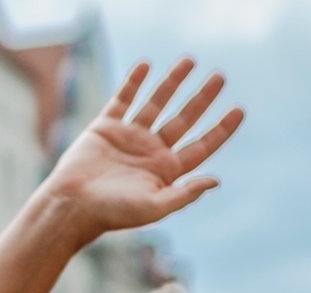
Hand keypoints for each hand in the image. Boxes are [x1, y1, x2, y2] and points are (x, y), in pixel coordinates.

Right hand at [39, 59, 242, 237]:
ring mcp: (129, 137)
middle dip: (203, 98)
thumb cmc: (112, 213)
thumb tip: (215, 180)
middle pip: (185, 119)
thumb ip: (184, 194)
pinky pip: (123, 99)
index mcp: (166, 170)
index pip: (202, 146)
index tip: (239, 110)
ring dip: (173, 82)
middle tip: (220, 77)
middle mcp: (151, 151)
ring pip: (157, 103)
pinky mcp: (105, 127)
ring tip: (190, 61)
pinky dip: (134, 82)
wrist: (71, 205)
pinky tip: (146, 65)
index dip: (221, 129)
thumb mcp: (153, 208)